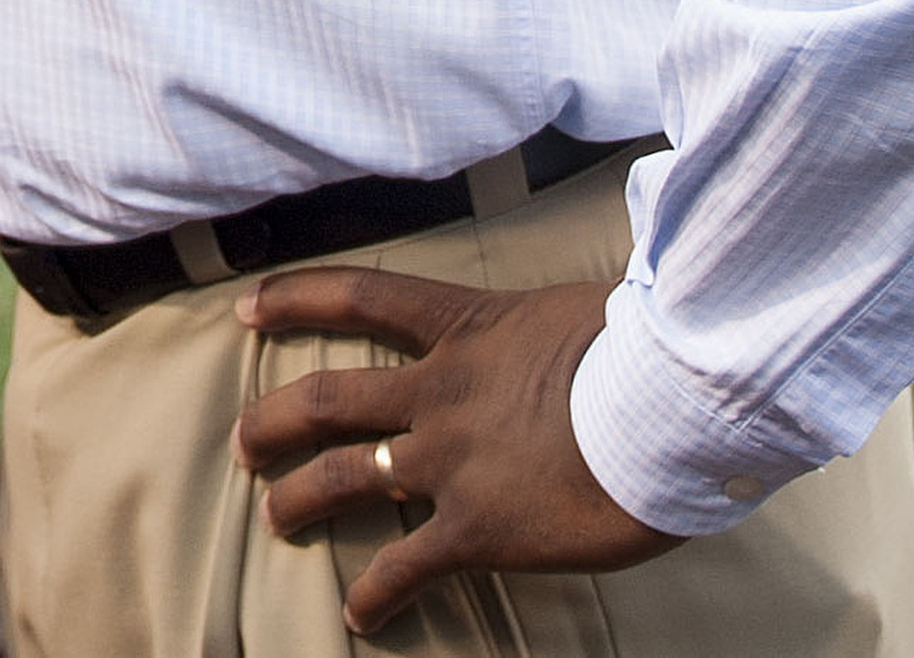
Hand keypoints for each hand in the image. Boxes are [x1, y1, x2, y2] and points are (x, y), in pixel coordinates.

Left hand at [232, 271, 677, 629]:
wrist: (669, 407)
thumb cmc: (648, 349)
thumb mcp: (582, 312)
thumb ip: (550, 327)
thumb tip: (573, 329)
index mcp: (466, 327)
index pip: (359, 296)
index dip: (295, 296)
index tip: (249, 303)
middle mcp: (441, 391)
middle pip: (327, 398)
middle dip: (274, 420)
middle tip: (245, 439)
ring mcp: (451, 461)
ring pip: (344, 476)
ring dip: (297, 498)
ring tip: (275, 516)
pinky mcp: (477, 530)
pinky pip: (407, 567)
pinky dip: (377, 595)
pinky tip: (361, 617)